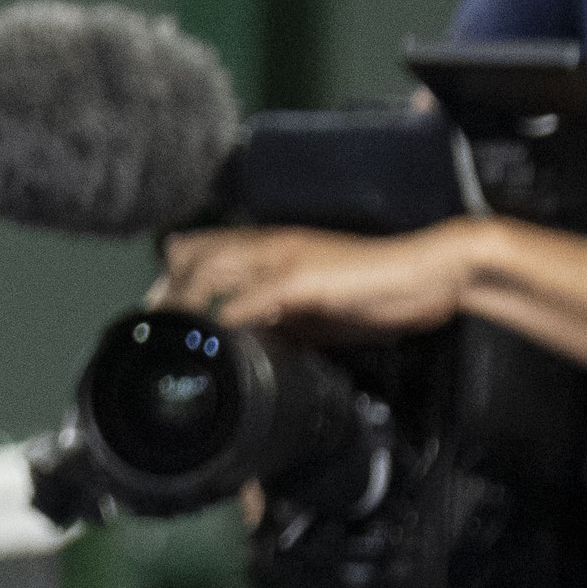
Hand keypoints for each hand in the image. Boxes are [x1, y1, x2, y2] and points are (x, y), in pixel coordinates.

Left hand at [155, 222, 484, 337]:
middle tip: (156, 330)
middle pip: (188, 254)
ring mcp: (281, 258)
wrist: (430, 274)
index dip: (171, 279)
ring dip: (183, 302)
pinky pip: (250, 297)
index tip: (157, 315)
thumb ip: (279, 318)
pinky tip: (215, 336)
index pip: (197, 248)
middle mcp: (267, 245)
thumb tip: (244, 342)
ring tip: (169, 335)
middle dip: (166, 291)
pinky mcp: (301, 279)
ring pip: (208, 269)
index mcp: (270, 247)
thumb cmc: (376, 289)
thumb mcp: (316, 308)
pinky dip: (227, 318)